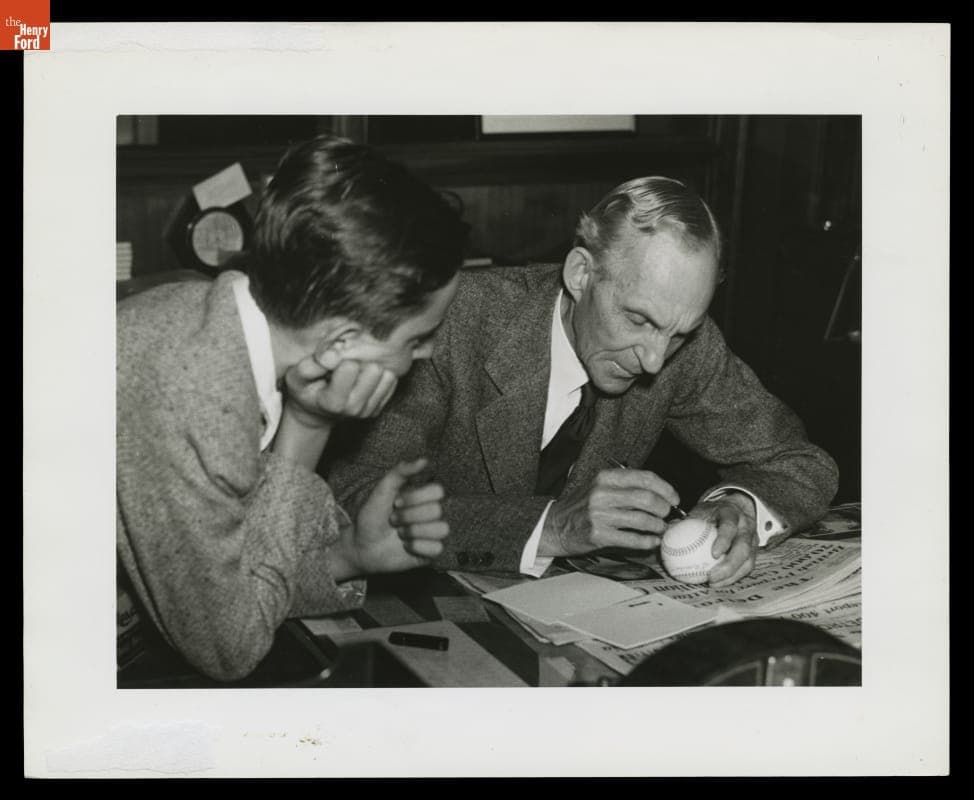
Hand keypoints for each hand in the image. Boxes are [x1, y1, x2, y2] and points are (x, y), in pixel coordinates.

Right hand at [283, 356, 397, 427]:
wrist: (315, 412)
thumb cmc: (305, 390)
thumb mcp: (296, 376)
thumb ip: (311, 365)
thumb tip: (334, 354)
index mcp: (333, 402)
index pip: (351, 367)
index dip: (342, 356)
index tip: (332, 358)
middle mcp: (355, 408)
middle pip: (374, 370)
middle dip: (361, 360)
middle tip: (347, 362)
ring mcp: (369, 410)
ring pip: (387, 376)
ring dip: (372, 366)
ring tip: (355, 369)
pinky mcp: (379, 407)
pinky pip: (391, 381)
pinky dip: (378, 374)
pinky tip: (362, 375)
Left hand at [343, 458, 449, 576]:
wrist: (361, 545)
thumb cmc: (371, 517)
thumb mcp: (382, 490)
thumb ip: (400, 472)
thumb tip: (424, 460)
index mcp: (423, 497)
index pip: (438, 490)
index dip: (416, 497)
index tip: (396, 503)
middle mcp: (431, 513)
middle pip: (437, 510)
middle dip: (408, 516)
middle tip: (393, 520)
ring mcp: (433, 533)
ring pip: (441, 529)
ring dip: (413, 532)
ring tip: (400, 534)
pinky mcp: (431, 552)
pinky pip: (437, 548)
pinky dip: (417, 548)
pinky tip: (406, 546)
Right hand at [539, 468, 678, 557]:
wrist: (553, 526)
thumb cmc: (581, 507)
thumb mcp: (599, 487)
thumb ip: (625, 486)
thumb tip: (660, 495)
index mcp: (605, 478)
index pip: (644, 477)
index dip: (665, 488)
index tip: (674, 498)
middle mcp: (602, 493)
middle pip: (646, 498)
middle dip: (664, 508)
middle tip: (667, 515)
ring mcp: (599, 515)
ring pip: (642, 519)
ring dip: (658, 526)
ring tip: (660, 529)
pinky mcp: (598, 535)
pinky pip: (632, 539)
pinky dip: (647, 541)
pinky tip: (652, 541)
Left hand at [688, 493, 757, 586]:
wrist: (734, 508)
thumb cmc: (711, 512)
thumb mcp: (699, 511)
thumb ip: (683, 521)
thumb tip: (665, 533)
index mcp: (731, 513)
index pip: (730, 525)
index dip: (724, 540)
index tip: (714, 554)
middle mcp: (746, 526)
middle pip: (744, 548)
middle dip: (730, 565)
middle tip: (711, 576)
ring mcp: (753, 541)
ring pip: (748, 561)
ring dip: (732, 576)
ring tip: (713, 583)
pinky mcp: (754, 552)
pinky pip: (746, 568)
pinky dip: (733, 577)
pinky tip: (718, 583)